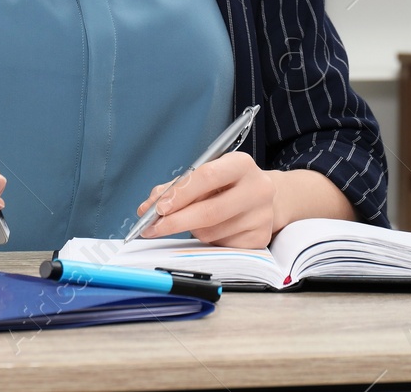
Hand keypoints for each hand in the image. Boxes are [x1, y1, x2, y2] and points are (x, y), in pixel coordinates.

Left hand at [136, 152, 276, 248]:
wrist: (263, 198)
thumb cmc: (227, 184)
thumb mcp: (206, 175)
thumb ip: (176, 187)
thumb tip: (147, 208)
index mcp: (242, 164)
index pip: (208, 176)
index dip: (180, 194)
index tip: (157, 208)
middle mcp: (257, 188)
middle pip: (210, 211)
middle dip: (175, 221)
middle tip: (152, 228)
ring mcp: (262, 216)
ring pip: (212, 232)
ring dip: (192, 231)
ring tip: (192, 222)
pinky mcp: (260, 238)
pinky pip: (221, 246)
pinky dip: (208, 241)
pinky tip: (212, 230)